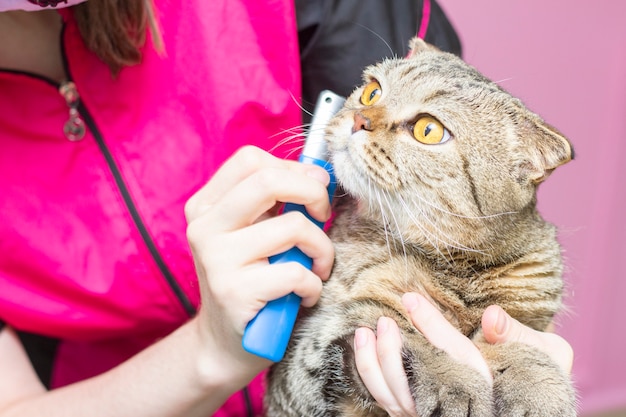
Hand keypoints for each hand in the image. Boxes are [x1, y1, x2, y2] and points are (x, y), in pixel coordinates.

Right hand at [185, 146, 334, 384]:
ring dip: (322, 249)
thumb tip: (319, 174)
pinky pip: (296, 272)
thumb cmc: (250, 281)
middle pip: (269, 180)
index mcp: (205, 205)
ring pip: (294, 227)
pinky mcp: (234, 291)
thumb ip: (274, 203)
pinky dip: (314, 284)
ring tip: (318, 267)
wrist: (226, 343)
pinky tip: (305, 295)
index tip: (313, 189)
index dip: (293, 169)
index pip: (250, 159)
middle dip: (313, 193)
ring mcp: (216, 259)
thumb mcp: (251, 235)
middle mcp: (204, 227)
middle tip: (323, 216)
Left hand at [353, 293, 572, 416]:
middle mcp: (456, 405)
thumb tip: (491, 317)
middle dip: (392, 350)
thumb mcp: (547, 354)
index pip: (450, 352)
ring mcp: (433, 414)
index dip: (428, 322)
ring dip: (372, 362)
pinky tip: (363, 348)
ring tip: (363, 332)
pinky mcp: (419, 415)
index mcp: (485, 385)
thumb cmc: (540, 376)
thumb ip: (518, 335)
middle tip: (383, 321)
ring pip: (393, 396)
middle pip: (412, 383)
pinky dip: (370, 376)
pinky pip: (387, 401)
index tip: (408, 297)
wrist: (530, 406)